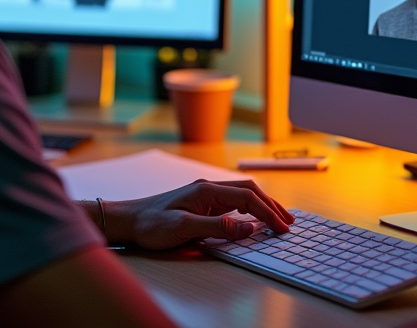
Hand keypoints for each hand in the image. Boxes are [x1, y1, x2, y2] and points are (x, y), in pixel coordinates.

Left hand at [101, 179, 293, 249]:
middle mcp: (208, 188)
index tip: (281, 228)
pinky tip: (254, 218)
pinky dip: (250, 208)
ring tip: (279, 219)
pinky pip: (233, 202)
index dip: (267, 213)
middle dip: (271, 205)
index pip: (247, 198)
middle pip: (249, 191)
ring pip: (243, 194)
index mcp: (206, 190)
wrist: (128, 220)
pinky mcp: (202, 203)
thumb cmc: (151, 224)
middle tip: (288, 222)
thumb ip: (218, 227)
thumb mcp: (184, 228)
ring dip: (262, 205)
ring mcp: (205, 194)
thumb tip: (249, 228)